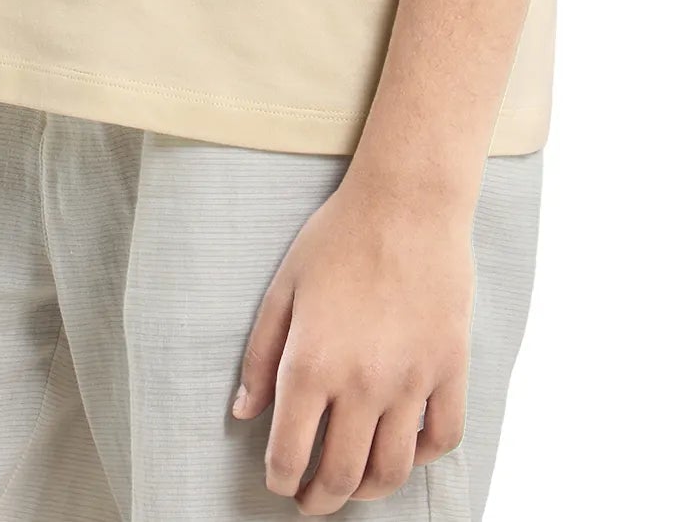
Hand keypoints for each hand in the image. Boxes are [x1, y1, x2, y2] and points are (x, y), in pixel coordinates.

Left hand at [230, 175, 475, 511]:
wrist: (408, 202)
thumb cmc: (339, 237)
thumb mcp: (283, 288)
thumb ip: (260, 356)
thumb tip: (244, 413)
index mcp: (312, 364)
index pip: (291, 454)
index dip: (282, 478)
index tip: (281, 480)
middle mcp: (362, 383)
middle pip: (342, 475)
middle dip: (321, 499)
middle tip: (312, 500)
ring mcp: (411, 379)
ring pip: (393, 470)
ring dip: (369, 490)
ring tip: (355, 485)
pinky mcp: (450, 368)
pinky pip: (443, 437)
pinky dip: (423, 456)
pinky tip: (404, 449)